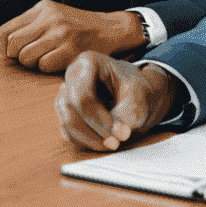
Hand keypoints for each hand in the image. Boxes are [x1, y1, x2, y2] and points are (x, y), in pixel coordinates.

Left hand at [0, 2, 143, 73]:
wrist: (110, 29)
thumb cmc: (78, 26)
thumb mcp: (54, 14)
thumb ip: (31, 25)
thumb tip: (5, 45)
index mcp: (42, 8)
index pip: (5, 30)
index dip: (1, 47)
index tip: (6, 54)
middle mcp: (50, 18)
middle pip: (13, 45)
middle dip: (16, 57)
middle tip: (28, 58)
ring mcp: (61, 33)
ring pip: (26, 58)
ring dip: (33, 63)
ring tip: (46, 58)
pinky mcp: (70, 49)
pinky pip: (44, 66)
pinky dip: (48, 68)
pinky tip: (58, 61)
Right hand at [54, 52, 178, 151]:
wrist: (136, 95)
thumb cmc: (136, 90)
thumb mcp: (140, 97)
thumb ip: (129, 114)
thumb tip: (118, 135)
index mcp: (87, 63)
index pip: (81, 96)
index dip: (98, 119)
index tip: (121, 134)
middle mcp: (71, 77)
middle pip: (70, 110)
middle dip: (93, 131)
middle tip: (117, 143)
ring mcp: (65, 95)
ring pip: (66, 124)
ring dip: (90, 140)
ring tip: (114, 143)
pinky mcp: (66, 114)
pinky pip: (69, 133)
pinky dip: (86, 142)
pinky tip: (105, 142)